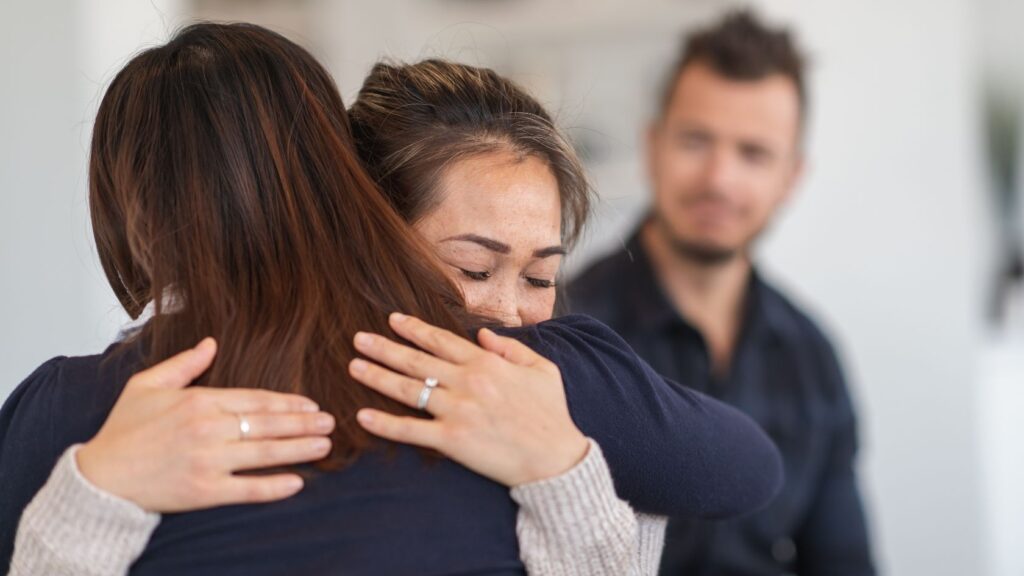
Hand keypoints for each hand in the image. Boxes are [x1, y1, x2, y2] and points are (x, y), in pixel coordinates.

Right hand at [76, 338, 335, 511]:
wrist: (100, 478)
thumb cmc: (123, 430)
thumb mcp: (146, 385)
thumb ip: (183, 364)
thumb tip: (211, 342)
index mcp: (199, 401)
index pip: (255, 399)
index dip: (288, 402)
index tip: (311, 404)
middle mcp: (208, 429)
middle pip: (268, 424)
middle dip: (304, 423)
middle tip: (331, 422)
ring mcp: (208, 461)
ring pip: (265, 453)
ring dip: (300, 449)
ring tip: (325, 445)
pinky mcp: (204, 491)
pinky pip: (248, 488)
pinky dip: (275, 486)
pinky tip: (298, 481)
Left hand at [349, 313, 588, 486]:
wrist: (555, 459)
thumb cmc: (551, 414)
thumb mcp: (542, 369)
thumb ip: (511, 348)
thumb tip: (483, 334)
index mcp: (486, 364)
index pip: (441, 340)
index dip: (414, 329)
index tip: (392, 320)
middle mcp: (467, 382)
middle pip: (416, 361)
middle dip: (384, 347)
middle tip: (357, 338)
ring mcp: (457, 411)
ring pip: (408, 390)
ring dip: (377, 377)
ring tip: (354, 367)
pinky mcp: (452, 441)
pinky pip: (411, 430)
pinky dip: (385, 424)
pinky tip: (363, 416)